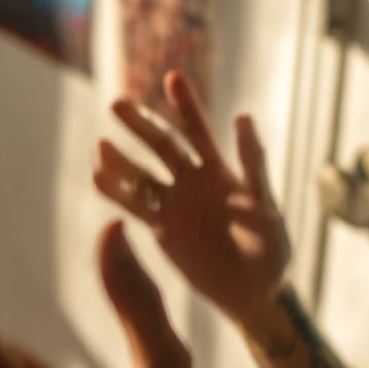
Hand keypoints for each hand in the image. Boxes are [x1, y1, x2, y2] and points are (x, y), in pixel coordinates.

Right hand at [94, 69, 291, 323]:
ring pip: (143, 175)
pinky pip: (136, 207)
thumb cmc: (271, 247)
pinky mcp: (163, 228)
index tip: (173, 77)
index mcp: (220, 170)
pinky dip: (117, 194)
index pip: (199, 130)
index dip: (186, 105)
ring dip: (123, 160)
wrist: (256, 289)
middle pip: (162, 146)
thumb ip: (253, 163)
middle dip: (141, 125)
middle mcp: (193, 180)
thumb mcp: (266, 204)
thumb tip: (243, 116)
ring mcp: (176, 203)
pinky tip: (98, 177)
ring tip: (102, 144)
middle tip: (117, 104)